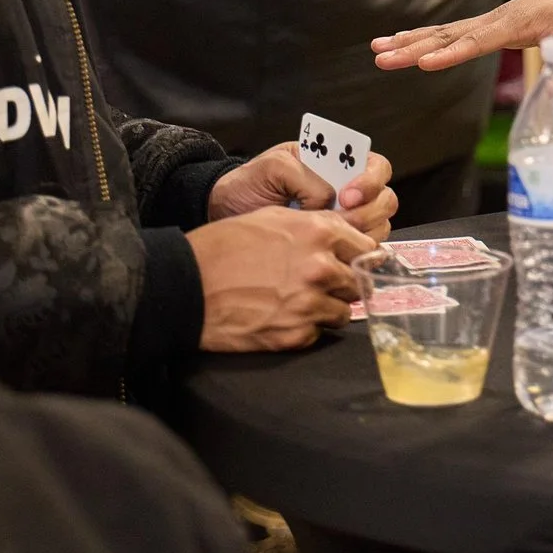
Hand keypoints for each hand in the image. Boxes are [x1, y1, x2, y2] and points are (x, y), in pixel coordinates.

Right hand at [186, 206, 376, 352]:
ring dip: (328, 308)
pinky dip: (306, 328)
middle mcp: (320, 268)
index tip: (348, 261)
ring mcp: (309, 304)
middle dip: (344, 283)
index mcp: (319, 233)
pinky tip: (282, 316)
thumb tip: (345, 234)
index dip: (355, 255)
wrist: (187, 285)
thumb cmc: (224, 247)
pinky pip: (318, 333)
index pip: (366, 247)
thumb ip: (316, 224)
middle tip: (323, 284)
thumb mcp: (272, 218)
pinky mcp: (295, 335)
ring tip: (299, 302)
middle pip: (358, 281)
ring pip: (343, 311)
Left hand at [207, 141, 396, 239]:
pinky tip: (326, 257)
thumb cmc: (251, 185)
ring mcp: (345, 223)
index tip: (346, 195)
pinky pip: (358, 255)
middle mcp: (350, 194)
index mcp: (339, 165)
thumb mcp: (272, 167)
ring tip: (329, 240)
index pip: (377, 167)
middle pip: (385, 201)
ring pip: (377, 230)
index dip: (370, 181)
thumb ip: (304, 177)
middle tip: (341, 219)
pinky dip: (349, 257)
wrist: (228, 215)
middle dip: (368, 212)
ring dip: (359, 236)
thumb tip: (325, 201)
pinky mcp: (336, 250)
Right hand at [372, 0, 552, 70]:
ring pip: (442, 32)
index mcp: (519, 22)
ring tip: (376, 50)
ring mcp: (488, 20)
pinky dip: (421, 37)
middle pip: (449, 36)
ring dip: (408, 41)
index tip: (425, 64)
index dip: (452, 53)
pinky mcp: (486, 24)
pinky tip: (398, 43)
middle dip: (413, 48)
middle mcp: (496, 19)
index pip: (479, 41)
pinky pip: (448, 31)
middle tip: (380, 58)